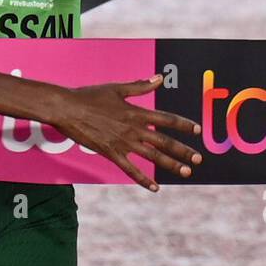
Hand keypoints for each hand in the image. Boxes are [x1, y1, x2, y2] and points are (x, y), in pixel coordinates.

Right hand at [51, 73, 201, 191]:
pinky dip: (144, 179)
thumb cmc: (89, 95)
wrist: (67, 108)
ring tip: (186, 173)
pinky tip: (155, 188)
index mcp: (136, 112)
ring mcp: (123, 142)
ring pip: (152, 157)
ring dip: (171, 165)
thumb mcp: (117, 88)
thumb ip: (140, 86)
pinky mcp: (111, 153)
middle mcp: (133, 128)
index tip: (197, 130)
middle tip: (199, 159)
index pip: (166, 119)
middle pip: (164, 141)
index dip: (183, 125)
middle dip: (183, 151)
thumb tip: (159, 78)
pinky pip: (131, 170)